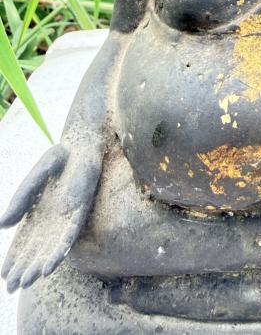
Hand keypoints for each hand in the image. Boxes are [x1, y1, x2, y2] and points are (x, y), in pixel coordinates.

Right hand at [0, 140, 102, 291]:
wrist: (81, 145)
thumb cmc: (58, 159)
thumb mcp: (34, 179)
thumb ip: (20, 200)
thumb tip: (2, 225)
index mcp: (38, 213)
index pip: (23, 242)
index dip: (14, 259)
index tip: (4, 276)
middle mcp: (52, 220)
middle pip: (36, 250)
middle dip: (24, 268)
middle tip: (12, 287)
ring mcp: (66, 217)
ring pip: (51, 248)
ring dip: (40, 265)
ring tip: (28, 281)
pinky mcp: (81, 211)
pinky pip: (70, 236)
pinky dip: (59, 251)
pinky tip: (50, 266)